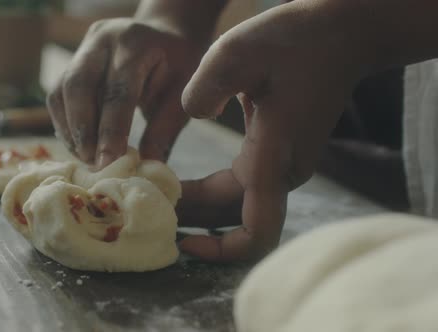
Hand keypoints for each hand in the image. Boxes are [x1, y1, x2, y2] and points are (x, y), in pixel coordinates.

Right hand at [47, 18, 206, 166]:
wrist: (164, 35)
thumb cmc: (177, 67)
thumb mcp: (181, 95)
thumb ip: (164, 130)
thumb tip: (146, 169)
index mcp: (135, 44)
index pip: (118, 90)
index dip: (111, 129)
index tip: (108, 162)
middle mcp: (103, 40)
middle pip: (78, 86)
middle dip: (82, 130)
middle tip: (93, 163)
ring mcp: (84, 48)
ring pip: (62, 91)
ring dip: (71, 130)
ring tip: (87, 158)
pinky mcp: (72, 61)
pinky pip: (58, 95)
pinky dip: (67, 124)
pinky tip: (81, 145)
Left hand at [178, 1, 367, 260]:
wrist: (340, 35)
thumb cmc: (295, 41)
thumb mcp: (239, 53)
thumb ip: (207, 85)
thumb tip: (193, 114)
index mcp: (273, 159)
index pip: (255, 233)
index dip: (220, 251)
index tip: (184, 244)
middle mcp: (282, 172)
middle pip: (233, 221)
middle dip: (191, 223)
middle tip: (147, 212)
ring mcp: (283, 165)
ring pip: (234, 206)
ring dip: (198, 210)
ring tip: (156, 201)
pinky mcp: (280, 154)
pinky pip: (240, 188)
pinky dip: (208, 194)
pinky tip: (179, 184)